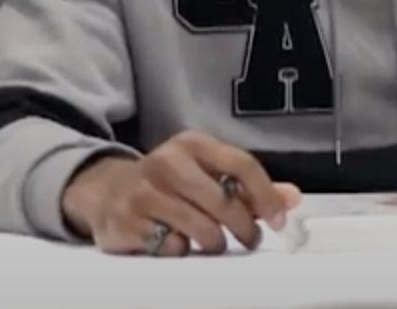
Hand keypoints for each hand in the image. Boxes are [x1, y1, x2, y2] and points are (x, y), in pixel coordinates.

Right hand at [60, 130, 301, 255]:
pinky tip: (177, 241)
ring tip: (213, 242)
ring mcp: (143, 193)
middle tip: (249, 239)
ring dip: (215, 244)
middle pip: (224, 203)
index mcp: (190, 144)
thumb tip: (291, 198)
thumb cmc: (167, 183)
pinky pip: (172, 247)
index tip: (277, 220)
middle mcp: (165, 163)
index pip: (240, 164)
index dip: (265, 196)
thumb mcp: (204, 172)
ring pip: (201, 230)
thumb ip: (247, 186)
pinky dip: (182, 250)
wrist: (105, 190)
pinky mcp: (127, 222)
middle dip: (245, 228)